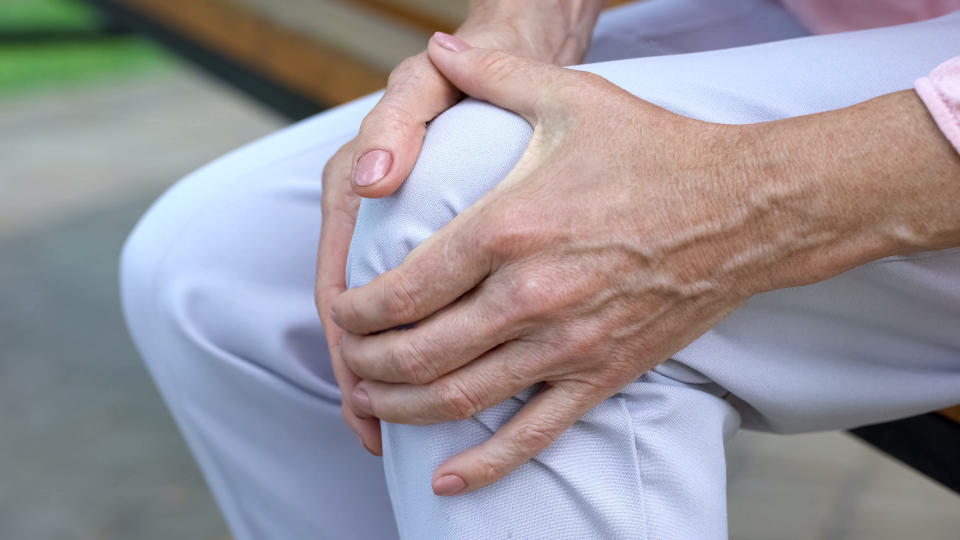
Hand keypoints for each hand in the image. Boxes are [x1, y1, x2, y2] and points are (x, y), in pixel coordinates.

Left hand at [332, 33, 762, 493]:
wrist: (746, 206)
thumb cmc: (655, 150)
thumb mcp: (571, 97)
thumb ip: (492, 72)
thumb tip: (437, 43)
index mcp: (511, 226)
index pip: (404, 288)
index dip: (355, 311)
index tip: (340, 313)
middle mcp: (533, 294)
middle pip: (419, 353)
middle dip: (365, 365)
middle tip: (347, 360)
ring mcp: (569, 342)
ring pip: (461, 398)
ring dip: (402, 409)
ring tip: (373, 405)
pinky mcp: (602, 373)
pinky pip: (535, 434)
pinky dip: (485, 465)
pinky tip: (447, 480)